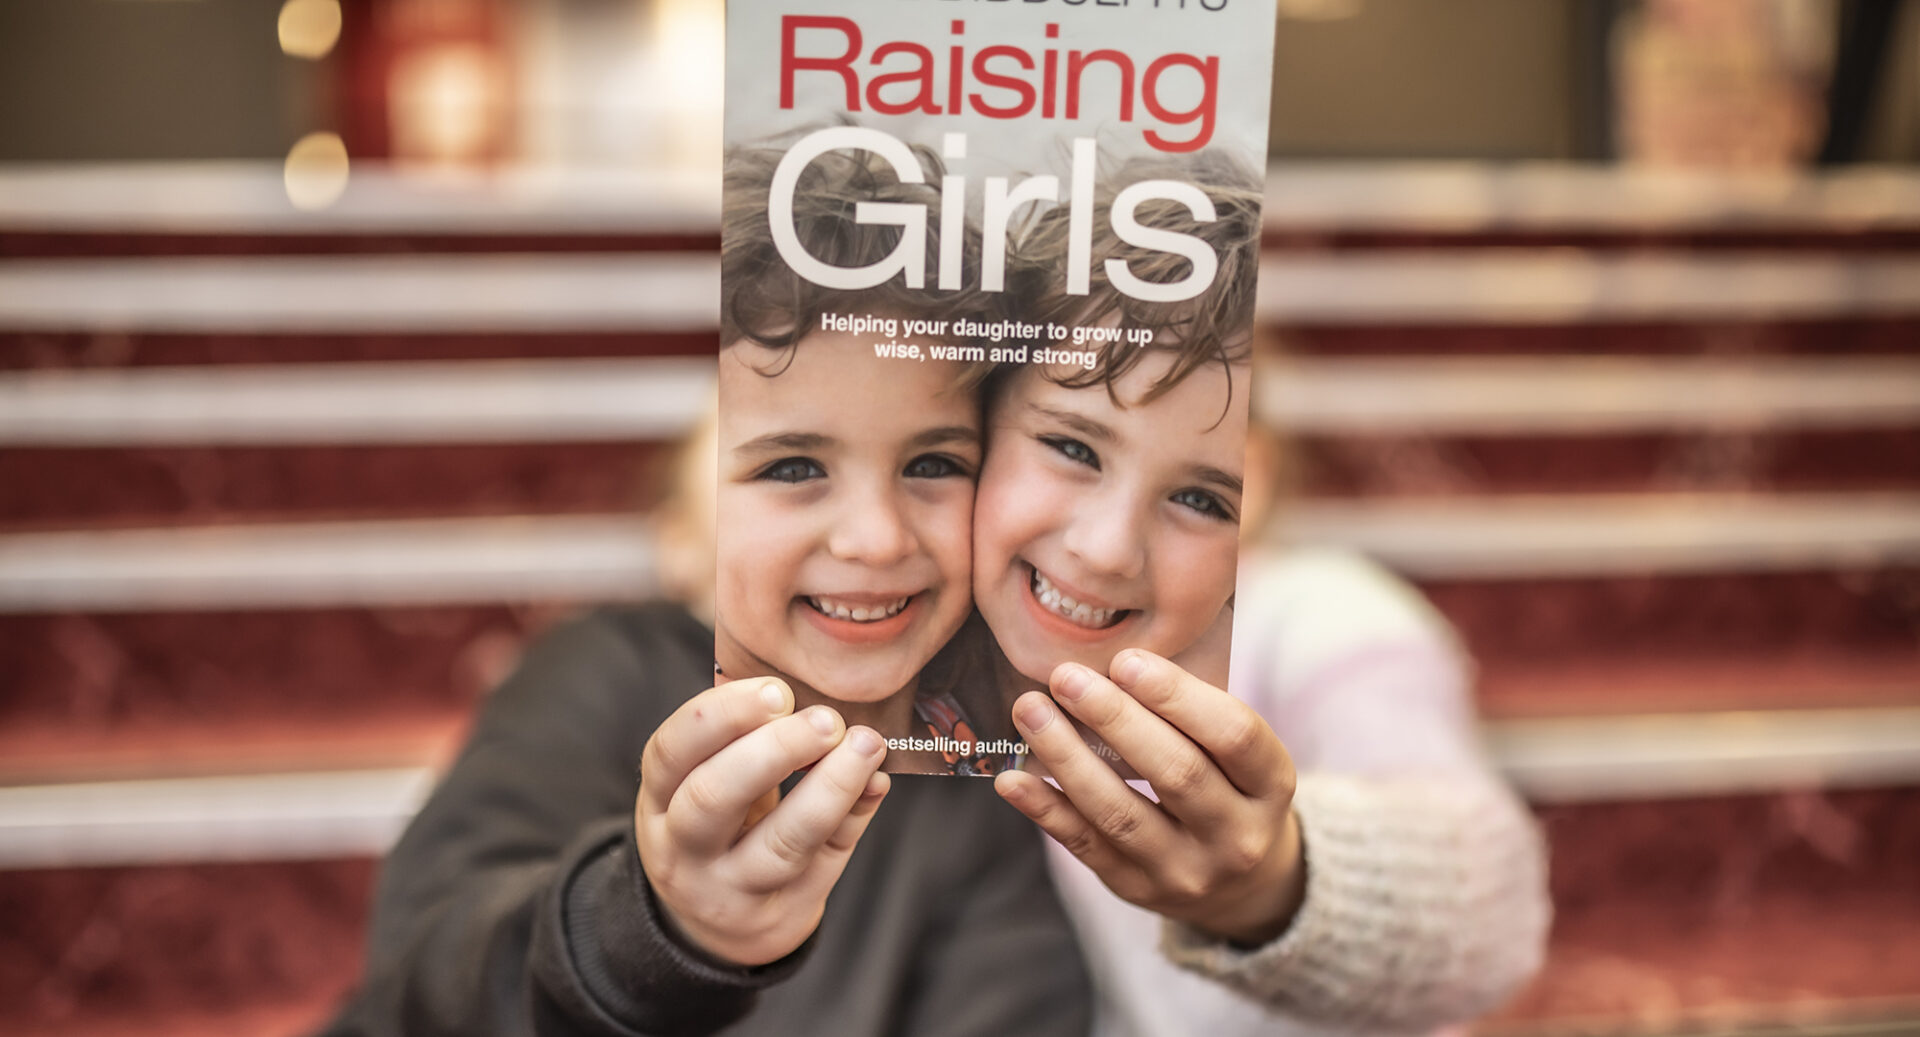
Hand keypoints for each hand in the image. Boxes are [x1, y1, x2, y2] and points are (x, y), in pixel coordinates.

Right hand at [635, 677, 889, 965]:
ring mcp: (728, 892)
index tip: (777, 691)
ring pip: (779, 843)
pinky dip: (854, 816)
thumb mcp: (717, 786)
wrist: (723, 928)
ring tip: (865, 745)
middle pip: (712, 798)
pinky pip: (823, 863)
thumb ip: (761, 744)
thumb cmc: (724, 831)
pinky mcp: (779, 917)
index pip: (670, 752)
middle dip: (775, 749)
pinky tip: (875, 782)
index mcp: (659, 800)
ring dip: (830, 788)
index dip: (722, 715)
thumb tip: (822, 708)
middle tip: (826, 720)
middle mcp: (680, 850)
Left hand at [995, 650, 1303, 945]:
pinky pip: (1086, 846)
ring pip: (1121, 813)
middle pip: (1175, 772)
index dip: (1178, 696)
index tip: (1125, 661)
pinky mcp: (1138, 890)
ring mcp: (1187, 871)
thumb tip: (1109, 665)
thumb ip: (1192, 717)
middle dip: (1115, 719)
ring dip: (1068, 758)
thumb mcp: (1240, 757)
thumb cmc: (1231, 790)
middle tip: (1066, 677)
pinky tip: (1013, 780)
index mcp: (1272, 786)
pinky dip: (1046, 810)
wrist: (1244, 885)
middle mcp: (1237, 835)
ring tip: (1031, 712)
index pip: (1233, 736)